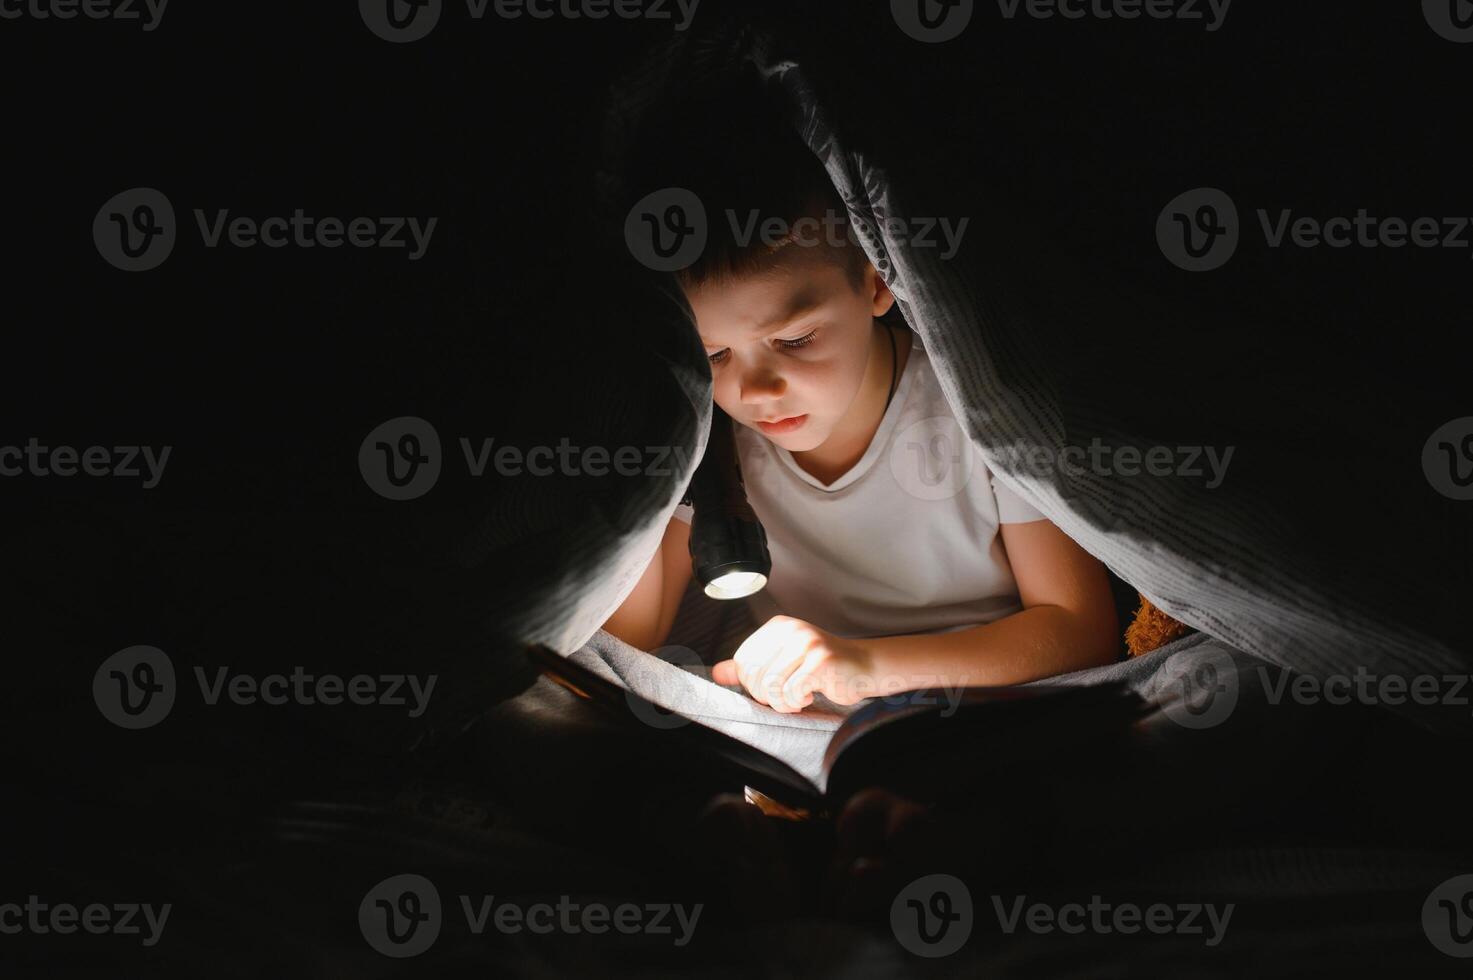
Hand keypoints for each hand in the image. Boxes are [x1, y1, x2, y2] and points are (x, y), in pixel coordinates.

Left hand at [712, 615, 872, 711]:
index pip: (743, 660)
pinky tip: (811, 695)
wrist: (863, 666)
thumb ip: (751, 666)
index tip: (771, 689)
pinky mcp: (820, 661)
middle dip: (766, 696)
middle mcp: (791, 630)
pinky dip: (798, 702)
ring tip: (797, 699)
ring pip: (771, 686)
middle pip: (754, 674)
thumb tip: (718, 673)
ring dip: (783, 702)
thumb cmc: (822, 667)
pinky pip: (791, 692)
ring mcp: (806, 643)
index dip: (752, 683)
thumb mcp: (783, 661)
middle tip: (785, 697)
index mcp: (778, 626)